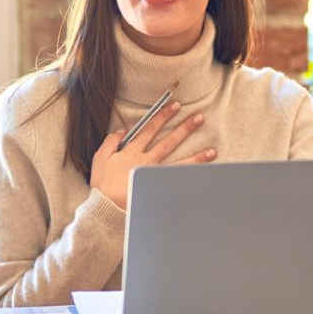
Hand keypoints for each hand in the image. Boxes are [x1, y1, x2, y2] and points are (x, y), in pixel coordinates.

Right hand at [89, 102, 215, 208]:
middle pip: (169, 142)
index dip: (163, 116)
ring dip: (197, 158)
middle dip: (184, 129)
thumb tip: (122, 129)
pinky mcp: (157, 191)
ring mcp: (154, 177)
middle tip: (199, 118)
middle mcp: (146, 161)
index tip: (175, 105)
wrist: (106, 208)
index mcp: (132, 151)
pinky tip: (202, 179)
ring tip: (212, 151)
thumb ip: (111, 141)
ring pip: (179, 165)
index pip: (150, 129)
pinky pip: (176, 184)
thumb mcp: (100, 157)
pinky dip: (189, 181)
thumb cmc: (102, 184)